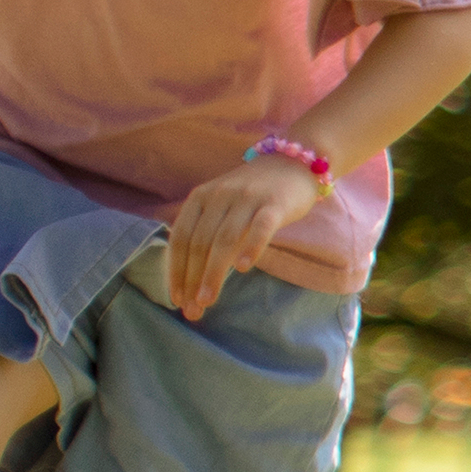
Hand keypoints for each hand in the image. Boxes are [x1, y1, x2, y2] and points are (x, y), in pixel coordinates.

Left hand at [158, 149, 327, 319]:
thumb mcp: (222, 206)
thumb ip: (207, 233)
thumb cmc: (255, 194)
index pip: (180, 238)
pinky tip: (243, 268)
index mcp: (200, 198)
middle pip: (199, 243)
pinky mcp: (275, 203)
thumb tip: (191, 280)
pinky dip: (250, 247)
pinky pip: (260, 228)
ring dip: (213, 273)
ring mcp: (247, 198)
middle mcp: (219, 196)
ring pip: (224, 240)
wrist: (294, 162)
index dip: (176, 270)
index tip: (177, 298)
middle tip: (193, 309)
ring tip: (208, 300)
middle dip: (192, 279)